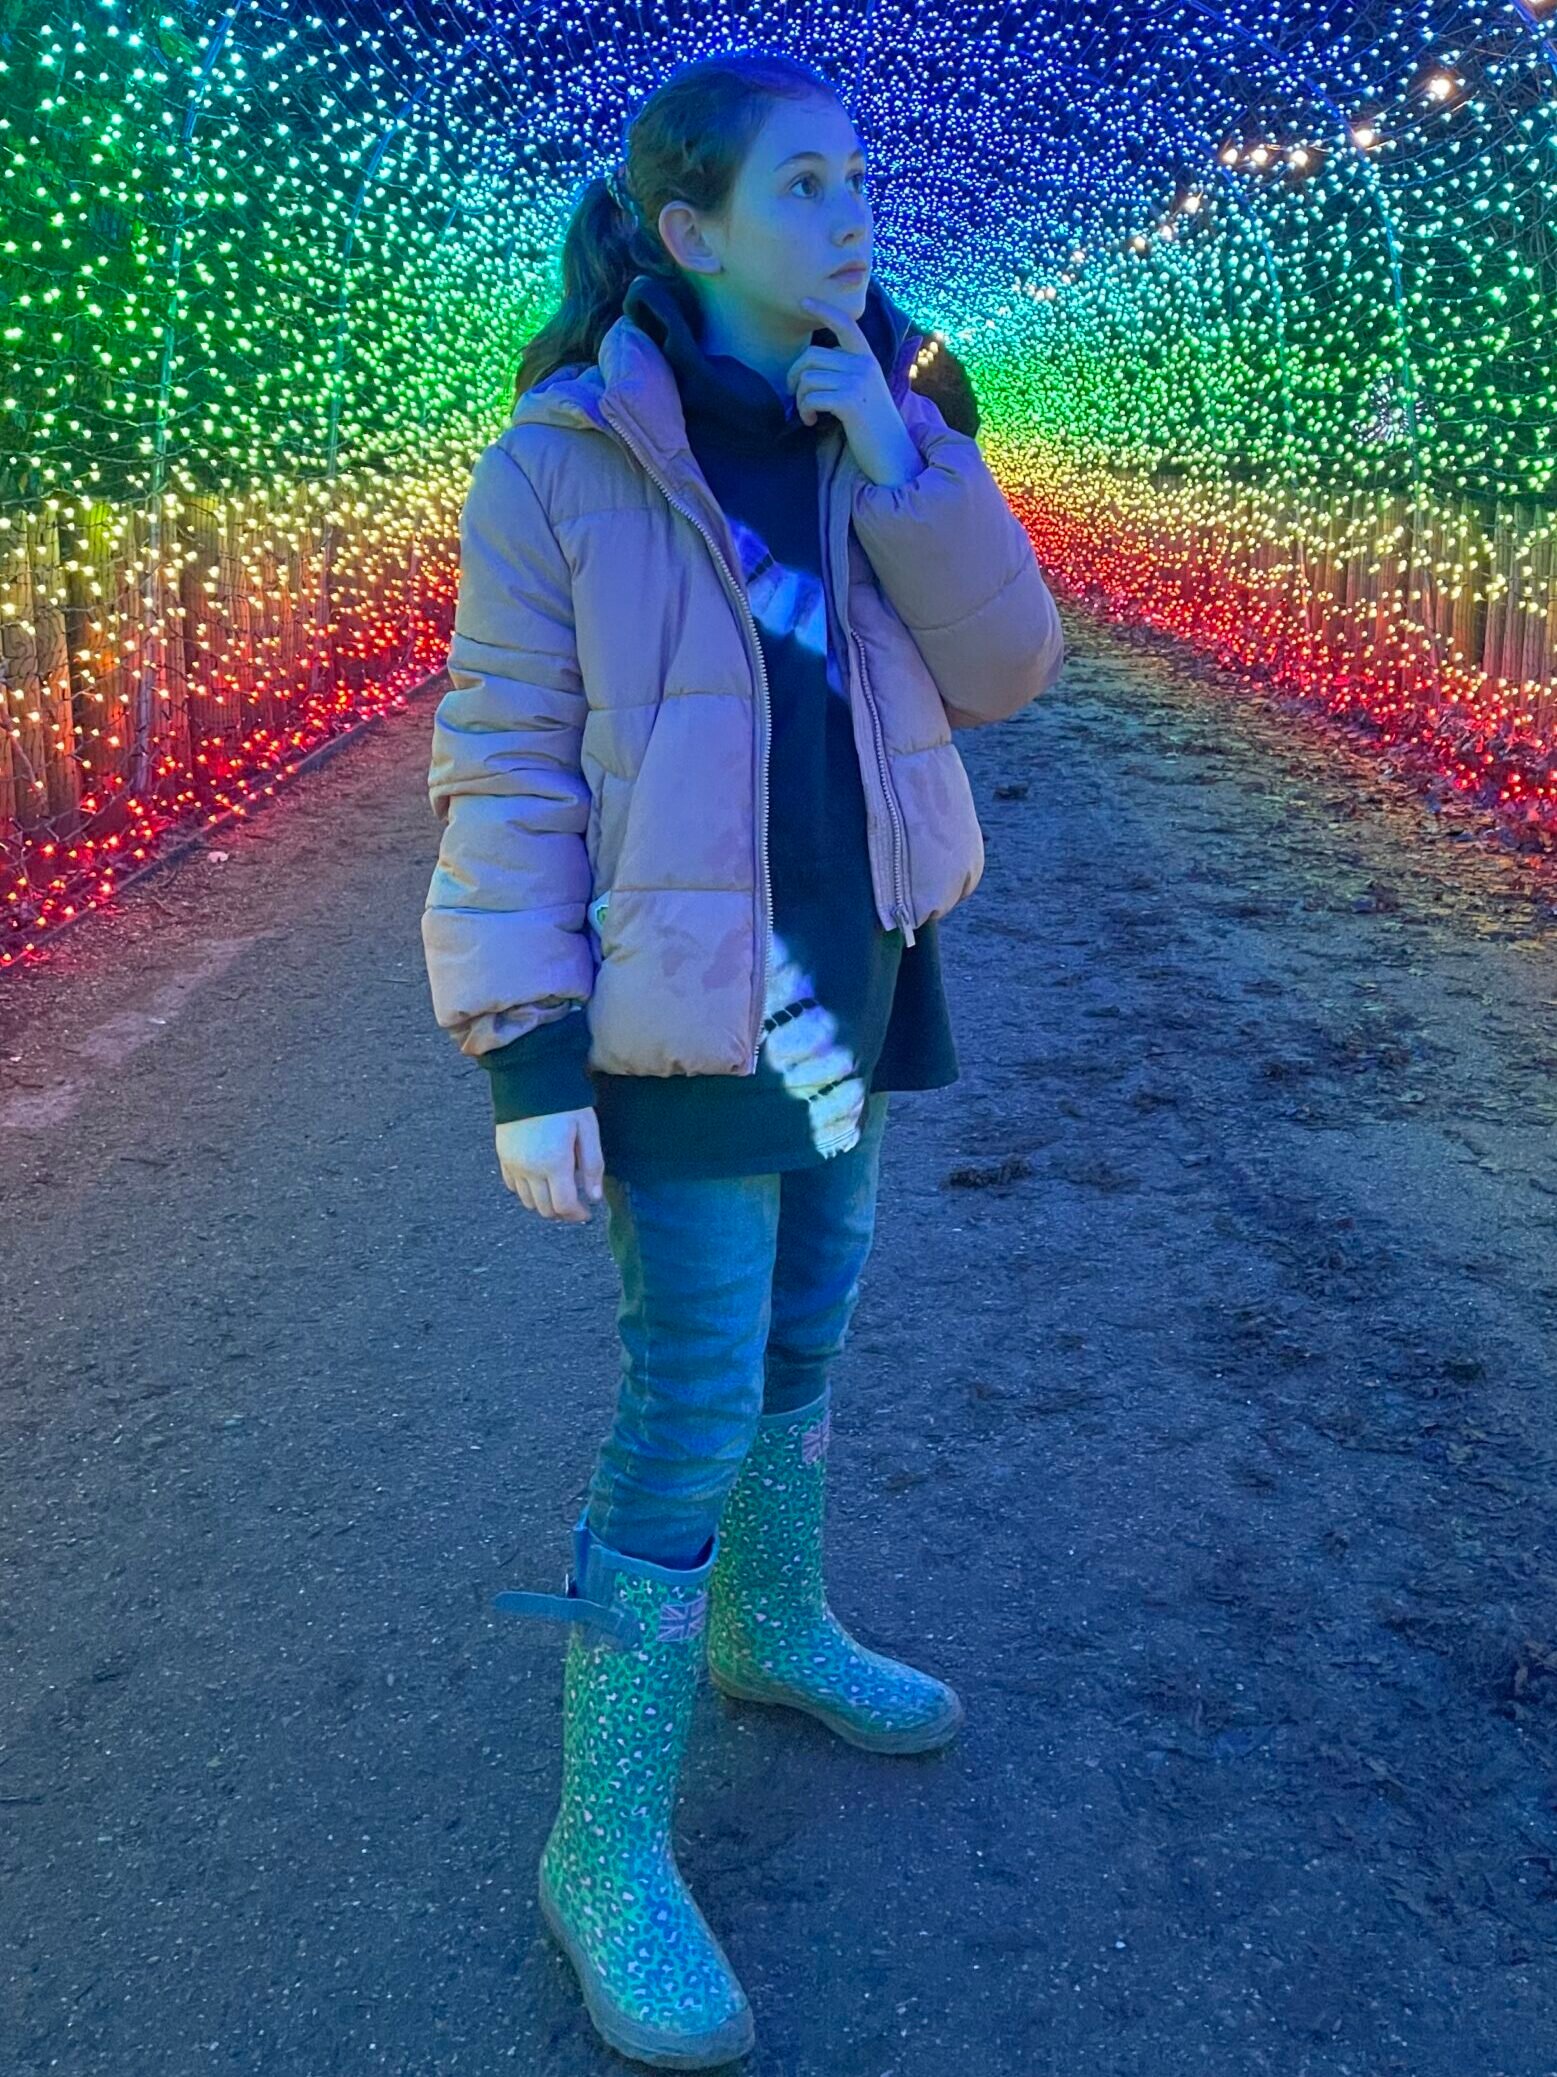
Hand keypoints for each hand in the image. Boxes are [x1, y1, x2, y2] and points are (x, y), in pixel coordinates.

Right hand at [495, 1106, 603, 1223]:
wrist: (530, 1078)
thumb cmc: (564, 1102)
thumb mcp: (587, 1130)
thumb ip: (592, 1165)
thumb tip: (594, 1197)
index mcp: (554, 1164)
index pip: (564, 1206)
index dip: (577, 1214)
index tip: (587, 1211)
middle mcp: (530, 1170)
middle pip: (545, 1209)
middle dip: (562, 1212)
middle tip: (575, 1203)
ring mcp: (513, 1164)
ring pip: (527, 1201)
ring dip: (544, 1203)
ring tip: (558, 1190)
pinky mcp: (502, 1156)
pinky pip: (512, 1186)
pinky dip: (526, 1190)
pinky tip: (539, 1179)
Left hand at [787, 295, 922, 487]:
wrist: (893, 455)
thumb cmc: (873, 427)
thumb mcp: (865, 391)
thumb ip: (846, 373)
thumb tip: (809, 369)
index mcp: (867, 359)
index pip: (846, 324)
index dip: (824, 310)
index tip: (804, 302)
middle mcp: (864, 365)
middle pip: (811, 356)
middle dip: (794, 376)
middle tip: (794, 395)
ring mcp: (858, 382)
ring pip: (807, 378)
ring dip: (799, 399)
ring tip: (808, 414)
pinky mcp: (850, 402)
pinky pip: (811, 397)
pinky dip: (805, 411)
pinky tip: (812, 422)